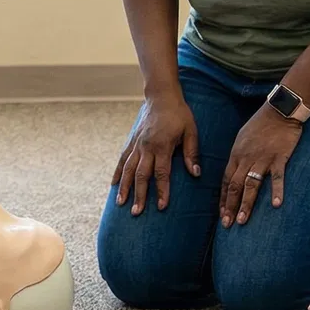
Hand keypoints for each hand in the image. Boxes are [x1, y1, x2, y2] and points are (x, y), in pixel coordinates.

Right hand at [111, 92, 199, 214]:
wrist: (161, 96)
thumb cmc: (179, 114)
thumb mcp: (191, 131)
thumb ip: (191, 153)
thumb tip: (196, 173)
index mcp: (162, 146)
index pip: (161, 173)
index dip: (161, 190)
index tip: (161, 206)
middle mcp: (146, 147)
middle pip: (141, 175)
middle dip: (138, 195)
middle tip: (136, 212)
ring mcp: (136, 144)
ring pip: (127, 169)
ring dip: (124, 187)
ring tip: (121, 204)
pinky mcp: (131, 141)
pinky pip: (122, 159)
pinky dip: (117, 173)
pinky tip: (114, 185)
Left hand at [219, 107, 302, 226]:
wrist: (279, 111)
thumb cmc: (260, 125)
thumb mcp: (242, 139)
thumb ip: (238, 157)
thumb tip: (234, 172)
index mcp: (236, 155)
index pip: (226, 181)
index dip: (223, 199)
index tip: (222, 214)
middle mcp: (246, 159)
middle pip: (235, 186)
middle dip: (230, 207)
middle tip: (227, 224)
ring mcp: (262, 159)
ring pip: (251, 185)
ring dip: (246, 204)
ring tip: (243, 220)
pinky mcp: (279, 158)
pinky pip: (277, 177)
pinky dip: (276, 190)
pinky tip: (276, 205)